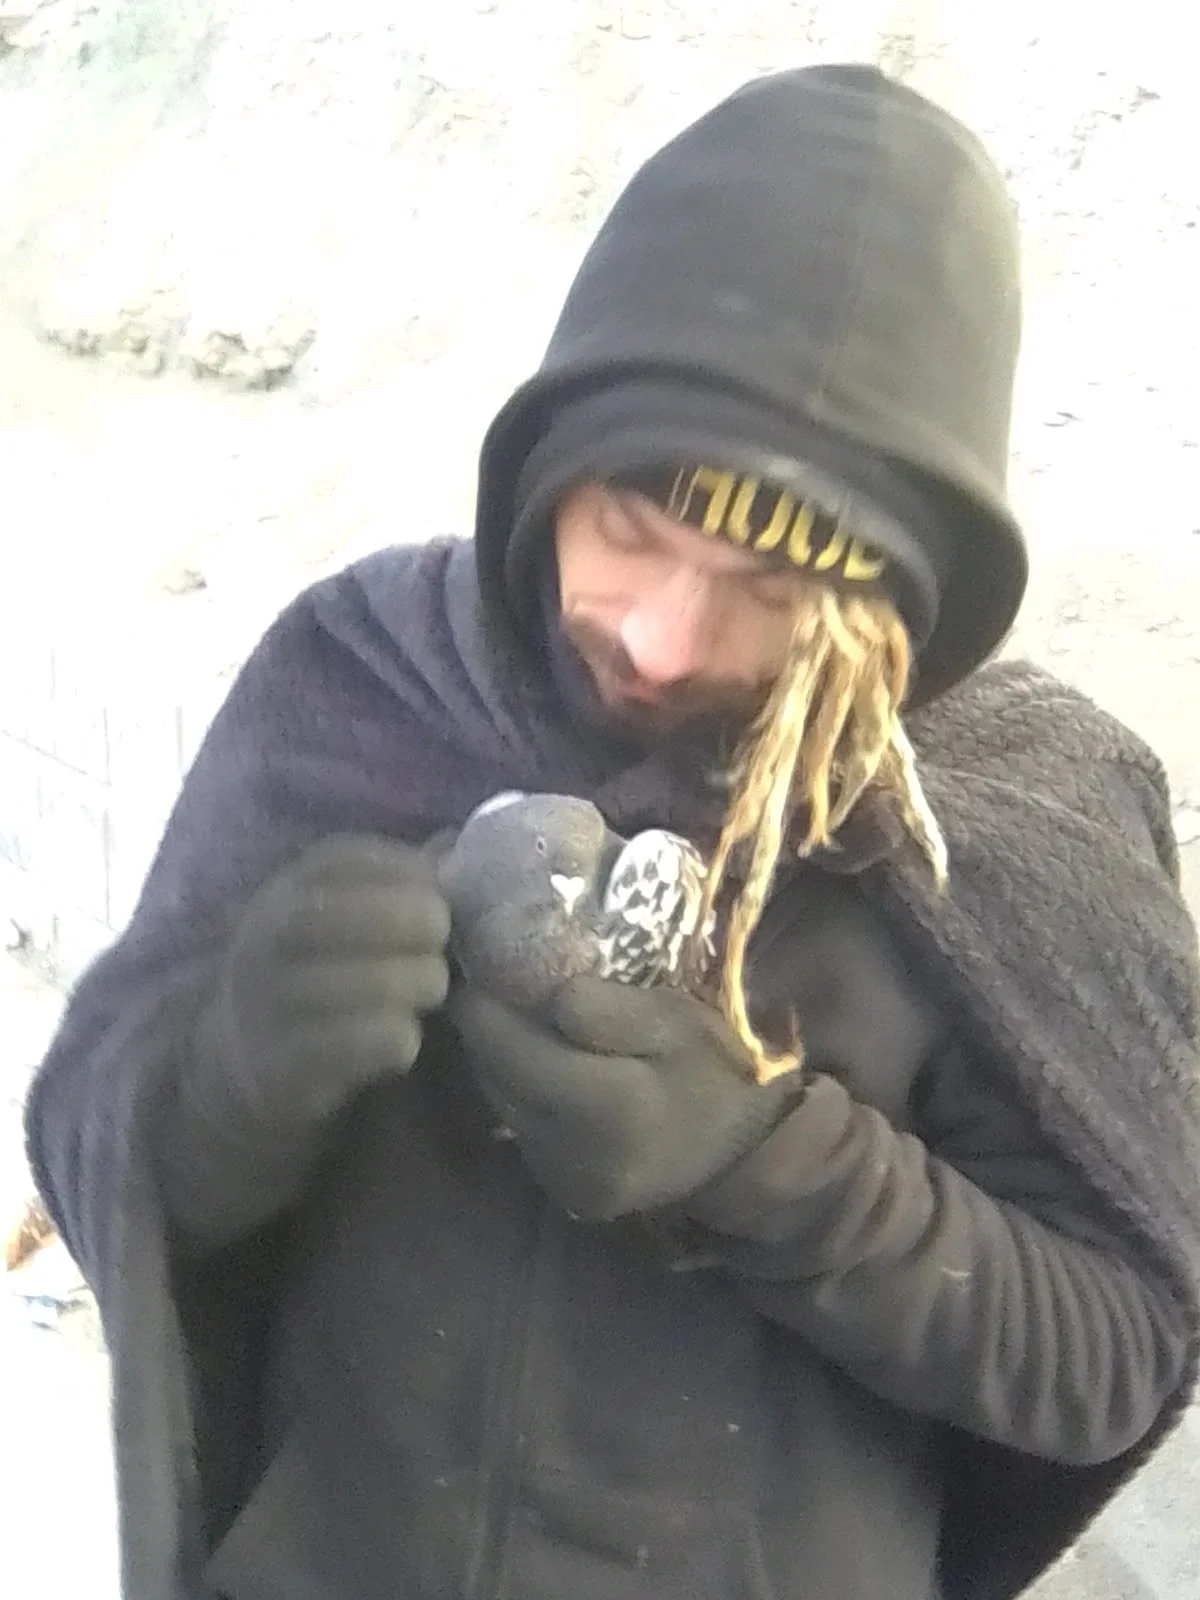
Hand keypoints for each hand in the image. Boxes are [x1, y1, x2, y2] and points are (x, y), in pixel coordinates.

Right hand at [207, 834, 450, 1131]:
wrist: (246, 1061)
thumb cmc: (321, 974)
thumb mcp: (342, 918)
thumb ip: (397, 885)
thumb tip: (455, 846)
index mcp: (285, 893)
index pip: (339, 859)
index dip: (402, 868)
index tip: (440, 887)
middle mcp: (265, 943)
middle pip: (334, 915)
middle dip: (407, 919)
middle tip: (443, 938)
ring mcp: (268, 1006)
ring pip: (352, 983)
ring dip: (413, 982)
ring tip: (432, 989)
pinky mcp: (284, 1067)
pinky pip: (353, 1046)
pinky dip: (395, 1039)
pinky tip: (405, 1038)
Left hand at [450, 976, 804, 1220]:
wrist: (741, 1153)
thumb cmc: (711, 1069)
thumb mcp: (676, 1020)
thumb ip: (606, 1009)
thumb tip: (543, 995)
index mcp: (611, 1108)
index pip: (510, 1048)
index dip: (485, 1004)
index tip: (481, 966)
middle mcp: (577, 1155)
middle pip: (496, 1076)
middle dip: (487, 1028)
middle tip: (493, 983)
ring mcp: (566, 1181)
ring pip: (501, 1102)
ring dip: (500, 1059)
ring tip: (515, 1019)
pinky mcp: (563, 1192)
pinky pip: (520, 1127)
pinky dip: (522, 1092)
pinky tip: (542, 1065)